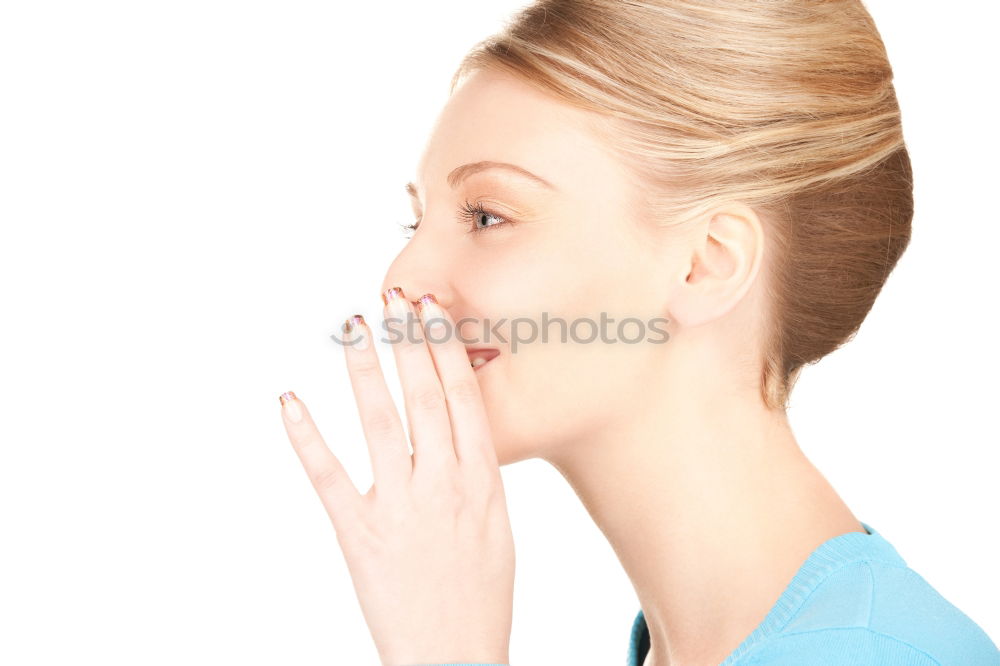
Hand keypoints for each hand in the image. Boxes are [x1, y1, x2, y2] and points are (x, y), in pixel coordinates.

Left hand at [278, 287, 514, 665]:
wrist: (456, 658)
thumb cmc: (480, 593)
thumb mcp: (497, 523)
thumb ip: (475, 470)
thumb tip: (459, 422)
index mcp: (481, 480)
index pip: (463, 395)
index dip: (444, 346)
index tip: (431, 308)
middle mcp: (442, 484)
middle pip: (423, 395)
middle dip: (408, 340)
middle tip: (394, 296)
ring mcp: (399, 507)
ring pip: (378, 421)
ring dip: (364, 369)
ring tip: (352, 326)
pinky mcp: (358, 533)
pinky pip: (327, 475)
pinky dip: (306, 436)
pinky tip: (290, 400)